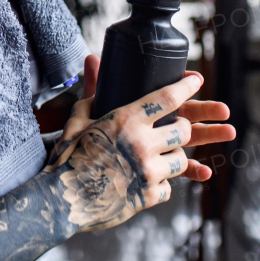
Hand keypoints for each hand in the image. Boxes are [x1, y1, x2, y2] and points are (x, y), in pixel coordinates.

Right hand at [43, 72, 234, 231]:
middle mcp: (142, 144)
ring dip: (174, 156)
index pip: (167, 99)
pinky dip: (160, 183)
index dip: (186, 88)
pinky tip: (145, 180)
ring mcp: (148, 171)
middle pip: (184, 129)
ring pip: (181, 159)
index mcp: (126, 120)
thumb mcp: (78, 119)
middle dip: (183, 127)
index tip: (197, 80)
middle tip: (175, 127)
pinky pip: (168, 186)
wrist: (62, 200)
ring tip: (160, 156)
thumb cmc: (69, 156)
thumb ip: (92, 91)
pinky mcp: (149, 196)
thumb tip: (92, 60)